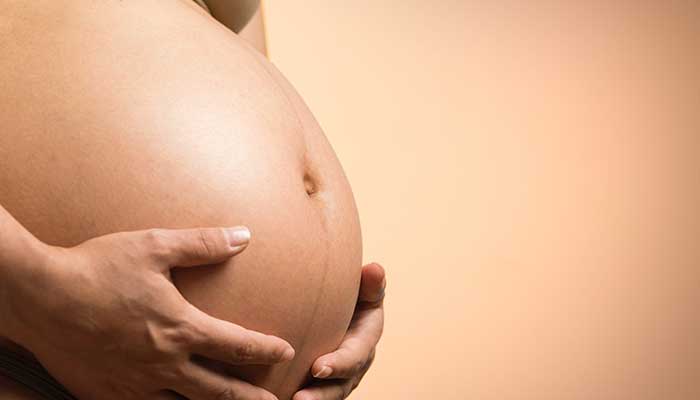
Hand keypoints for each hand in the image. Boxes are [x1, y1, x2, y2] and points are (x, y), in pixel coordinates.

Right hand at [4, 227, 293, 399]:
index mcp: (178, 328)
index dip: (265, 350)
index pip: (236, 346)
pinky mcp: (106, 393)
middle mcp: (162, 364)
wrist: (39, 296)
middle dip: (250, 398)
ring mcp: (133, 384)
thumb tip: (244, 235)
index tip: (285, 352)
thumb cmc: (98, 267)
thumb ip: (203, 244)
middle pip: (218, 391)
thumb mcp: (154, 245)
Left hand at [293, 263, 385, 399]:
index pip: (355, 356)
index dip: (340, 364)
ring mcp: (337, 378)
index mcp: (365, 341)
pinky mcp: (319, 384)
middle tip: (299, 399)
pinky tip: (272, 399)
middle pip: (339, 386)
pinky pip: (310, 394)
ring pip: (325, 396)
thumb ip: (370, 284)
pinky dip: (291, 397)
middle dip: (321, 395)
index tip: (318, 368)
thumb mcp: (365, 290)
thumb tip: (375, 270)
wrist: (338, 308)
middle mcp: (354, 365)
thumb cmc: (353, 295)